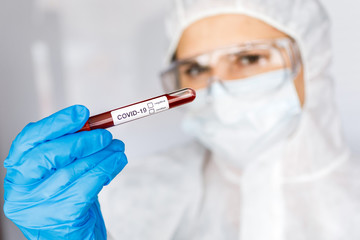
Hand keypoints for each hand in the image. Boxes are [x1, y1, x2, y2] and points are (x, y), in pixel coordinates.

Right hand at [3, 105, 126, 239]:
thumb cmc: (69, 203)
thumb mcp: (62, 174)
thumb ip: (69, 152)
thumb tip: (90, 124)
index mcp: (18, 177)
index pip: (28, 141)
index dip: (56, 124)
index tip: (82, 113)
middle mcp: (22, 193)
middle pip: (48, 154)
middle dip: (82, 141)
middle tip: (106, 136)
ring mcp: (39, 209)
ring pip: (74, 170)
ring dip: (102, 155)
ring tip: (118, 148)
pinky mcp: (63, 218)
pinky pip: (89, 185)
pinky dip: (107, 169)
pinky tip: (117, 162)